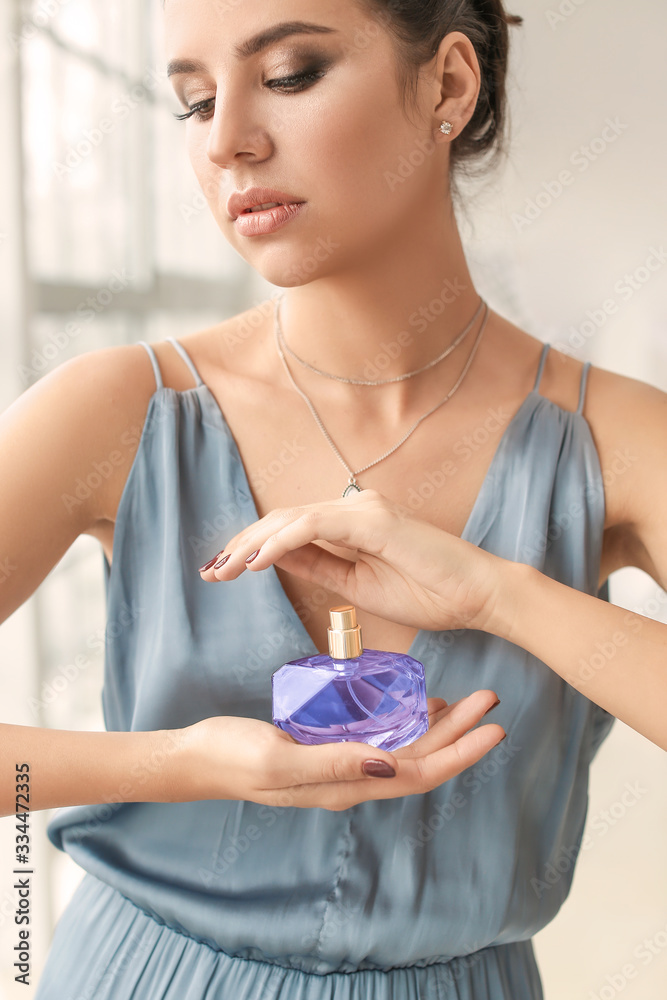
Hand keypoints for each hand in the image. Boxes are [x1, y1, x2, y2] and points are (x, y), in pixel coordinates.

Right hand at [175, 693, 504, 810]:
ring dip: (439, 728)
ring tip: (466, 702)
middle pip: (420, 760)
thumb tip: (390, 763)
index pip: (418, 774)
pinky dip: (405, 721)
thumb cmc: (232, 756)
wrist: (197, 757)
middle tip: (490, 701)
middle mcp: (351, 780)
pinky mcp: (327, 747)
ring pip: (404, 749)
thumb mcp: (280, 758)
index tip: (493, 730)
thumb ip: (332, 763)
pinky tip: (415, 703)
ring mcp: (340, 765)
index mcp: (345, 786)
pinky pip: (379, 737)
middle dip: (460, 734)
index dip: (459, 754)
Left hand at [199, 489, 504, 632]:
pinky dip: (281, 542)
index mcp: (351, 524)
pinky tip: (256, 562)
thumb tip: (274, 559)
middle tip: (210, 573)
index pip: (289, 530)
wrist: (477, 596)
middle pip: (282, 520)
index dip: (251, 549)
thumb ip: (319, 567)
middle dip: (241, 546)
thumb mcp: (357, 587)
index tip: (221, 573)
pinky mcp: (373, 519)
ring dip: (252, 545)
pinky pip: (315, 525)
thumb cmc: (429, 593)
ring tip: (224, 570)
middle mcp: (354, 509)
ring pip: (291, 519)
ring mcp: (364, 510)